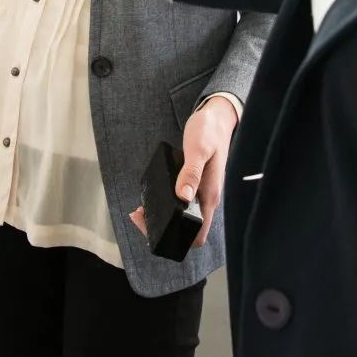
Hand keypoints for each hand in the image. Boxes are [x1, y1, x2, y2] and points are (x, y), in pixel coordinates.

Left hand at [129, 95, 237, 249]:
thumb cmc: (209, 131)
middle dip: (162, 230)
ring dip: (161, 218)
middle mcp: (206, 198)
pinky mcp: (194, 185)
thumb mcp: (198, 149)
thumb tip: (184, 196)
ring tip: (141, 210)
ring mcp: (201, 193)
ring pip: (182, 217)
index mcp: (210, 195)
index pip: (198, 234)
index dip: (177, 238)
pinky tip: (151, 198)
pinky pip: (180, 203)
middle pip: (188, 230)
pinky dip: (165, 205)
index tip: (154, 227)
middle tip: (140, 216)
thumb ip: (191, 173)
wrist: (216, 118)